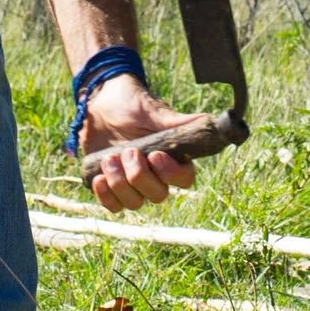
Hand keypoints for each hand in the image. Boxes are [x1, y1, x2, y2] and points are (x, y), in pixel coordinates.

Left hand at [78, 78, 201, 212]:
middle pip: (157, 196)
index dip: (171, 174)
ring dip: (120, 183)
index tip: (155, 156)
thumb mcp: (155, 111)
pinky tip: (99, 177)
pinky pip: (113, 206)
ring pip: (134, 203)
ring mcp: (132, 184)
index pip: (184, 180)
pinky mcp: (110, 187)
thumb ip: (181, 121)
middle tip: (128, 151)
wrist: (100, 104)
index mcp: (171, 159)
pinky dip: (105, 195)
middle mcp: (155, 176)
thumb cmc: (132, 105)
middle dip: (140, 176)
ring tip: (109, 159)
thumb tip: (210, 120)